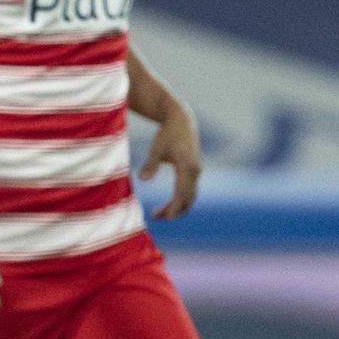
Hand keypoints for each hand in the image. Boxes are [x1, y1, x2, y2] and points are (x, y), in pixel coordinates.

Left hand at [139, 104, 200, 218]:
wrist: (182, 121)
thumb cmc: (167, 133)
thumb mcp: (157, 147)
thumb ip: (150, 164)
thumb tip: (142, 179)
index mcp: (187, 166)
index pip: (182, 192)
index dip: (174, 206)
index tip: (166, 217)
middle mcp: (195, 171)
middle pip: (187, 198)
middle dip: (174, 210)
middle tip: (156, 217)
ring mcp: (196, 172)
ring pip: (190, 196)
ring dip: (177, 207)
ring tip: (159, 213)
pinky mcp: (193, 172)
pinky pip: (189, 191)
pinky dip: (180, 200)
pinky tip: (168, 204)